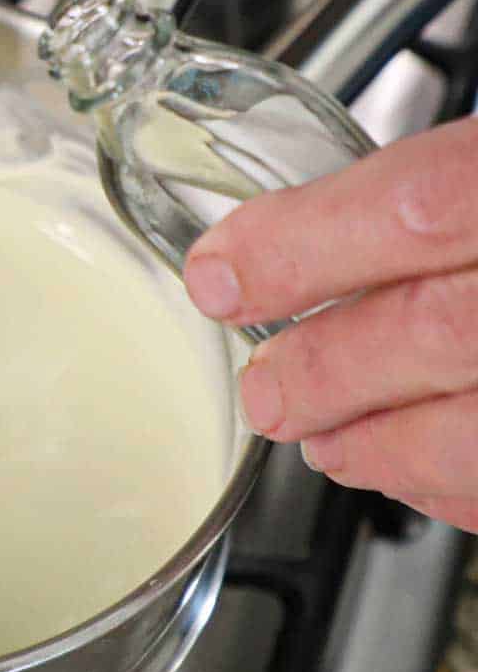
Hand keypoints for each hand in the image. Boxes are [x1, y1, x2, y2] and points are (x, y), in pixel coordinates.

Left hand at [183, 115, 477, 533]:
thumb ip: (435, 184)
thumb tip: (296, 226)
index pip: (417, 207)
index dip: (300, 249)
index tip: (218, 276)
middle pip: (436, 333)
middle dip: (325, 372)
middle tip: (266, 394)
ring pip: (476, 434)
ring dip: (379, 447)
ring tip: (326, 441)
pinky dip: (450, 488)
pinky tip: (408, 467)